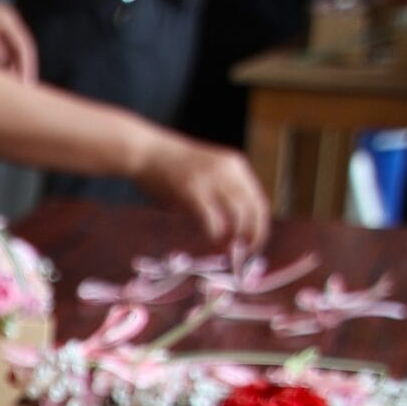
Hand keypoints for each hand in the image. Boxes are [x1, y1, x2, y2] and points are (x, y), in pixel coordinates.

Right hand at [133, 132, 270, 250]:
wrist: (146, 151)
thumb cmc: (172, 167)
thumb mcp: (208, 172)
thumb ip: (223, 192)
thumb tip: (233, 227)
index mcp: (236, 166)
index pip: (259, 202)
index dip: (259, 227)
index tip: (252, 244)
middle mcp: (229, 171)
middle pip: (252, 210)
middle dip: (250, 236)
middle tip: (242, 254)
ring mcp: (211, 180)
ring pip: (237, 215)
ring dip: (235, 237)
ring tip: (226, 250)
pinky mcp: (192, 191)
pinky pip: (212, 218)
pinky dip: (215, 233)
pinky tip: (211, 239)